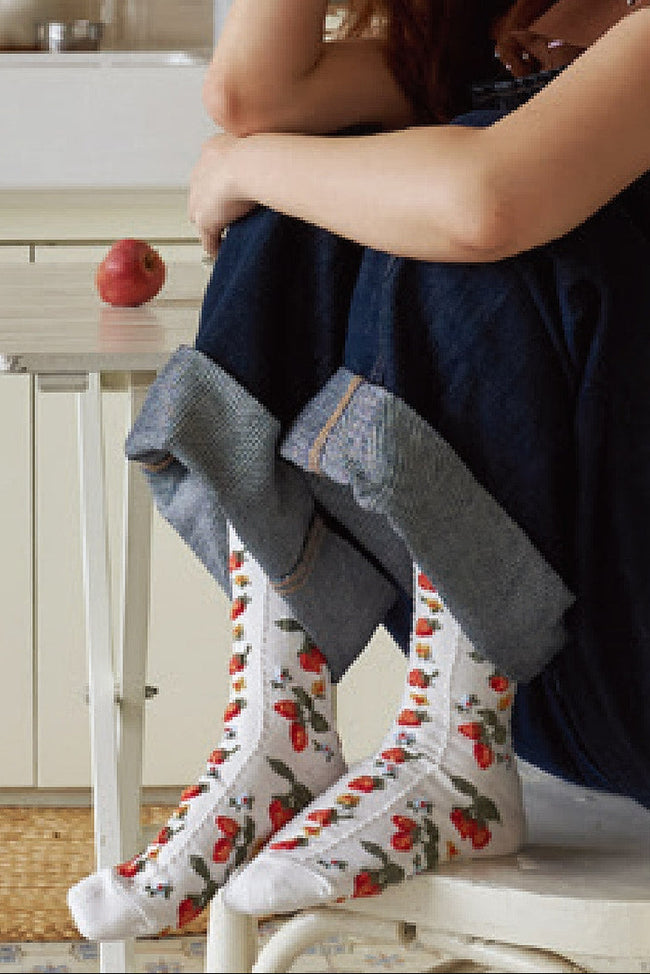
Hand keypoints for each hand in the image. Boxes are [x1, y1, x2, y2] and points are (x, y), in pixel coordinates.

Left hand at [188, 133, 255, 257]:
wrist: (251, 164)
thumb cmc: (262, 153)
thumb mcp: (261, 146)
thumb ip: (261, 155)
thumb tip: (281, 155)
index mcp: (213, 150)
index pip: (210, 170)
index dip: (220, 182)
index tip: (231, 189)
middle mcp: (201, 173)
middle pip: (200, 194)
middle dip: (211, 204)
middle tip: (229, 214)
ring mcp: (200, 198)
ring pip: (201, 217)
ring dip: (212, 225)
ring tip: (224, 235)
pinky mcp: (205, 220)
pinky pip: (208, 239)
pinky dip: (215, 247)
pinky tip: (223, 252)